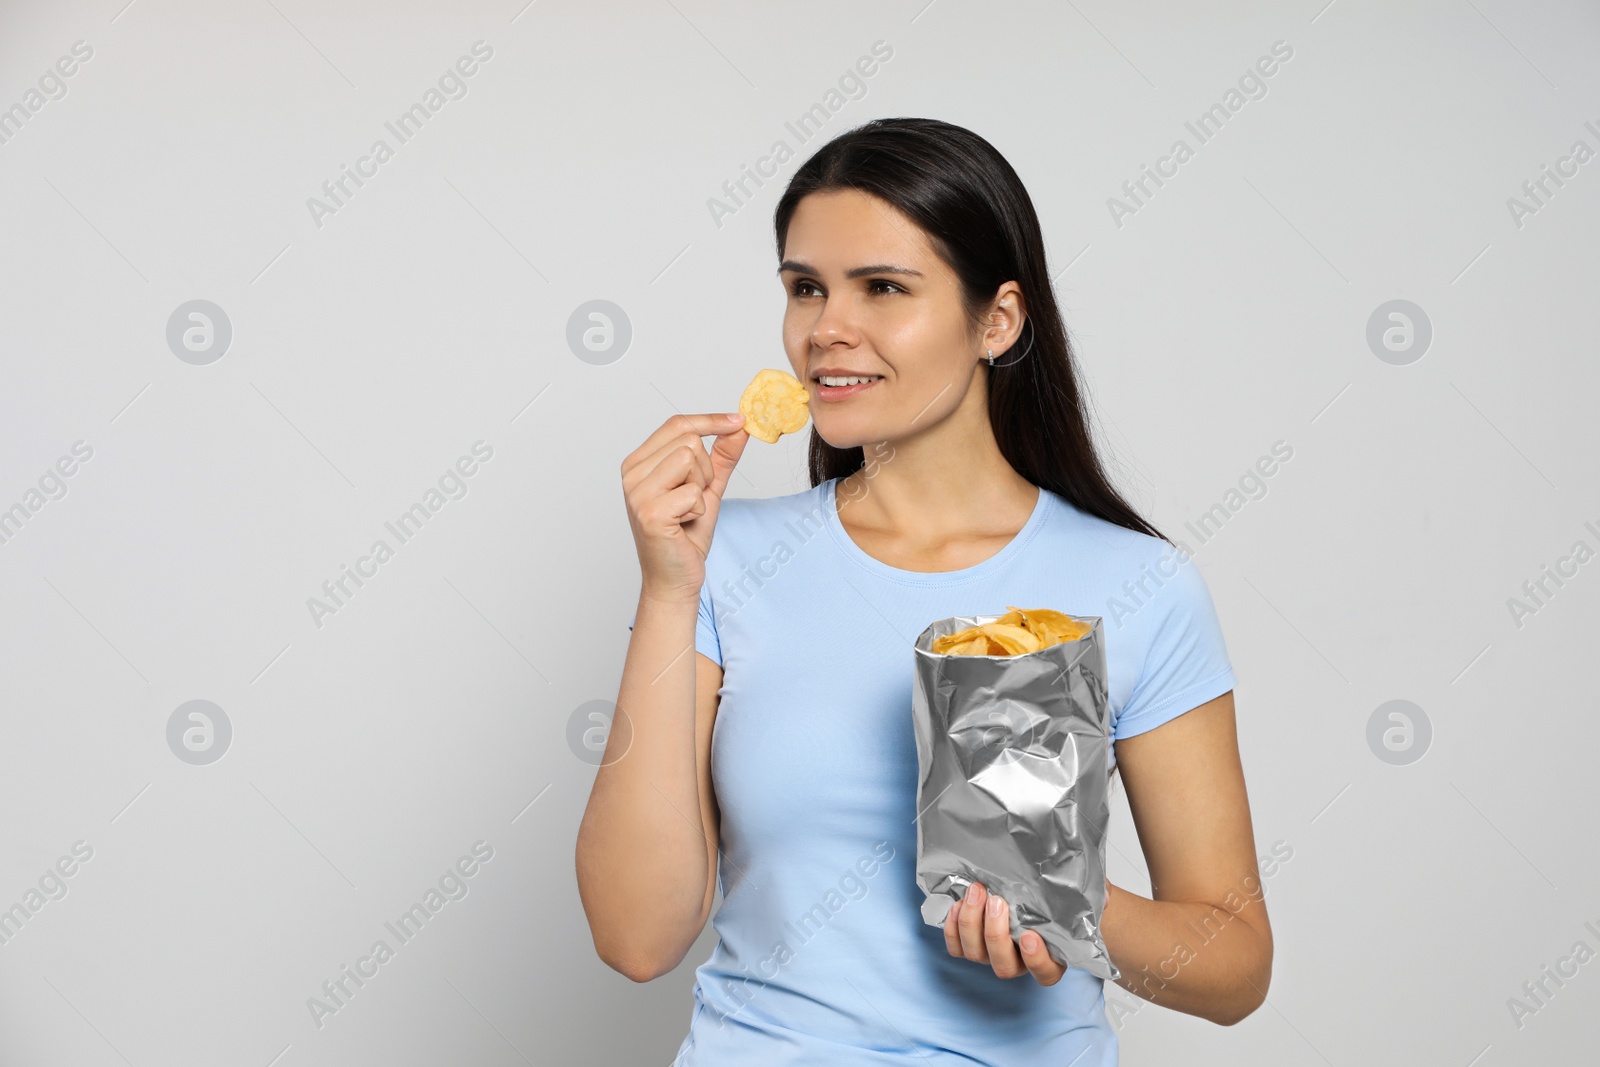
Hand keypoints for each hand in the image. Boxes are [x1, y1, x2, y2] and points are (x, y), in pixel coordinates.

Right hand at [621, 413, 747, 603]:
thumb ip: (722, 455)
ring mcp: (637, 493)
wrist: (675, 578)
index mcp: (639, 462)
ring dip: (701, 489)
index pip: (677, 424)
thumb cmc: (686, 535)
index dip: (710, 420)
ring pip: (690, 460)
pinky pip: (693, 492)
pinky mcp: (650, 512)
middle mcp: (632, 474)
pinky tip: (683, 525)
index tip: (738, 420)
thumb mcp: (708, 487)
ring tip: (687, 511)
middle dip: (705, 470)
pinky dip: (699, 509)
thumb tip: (739, 426)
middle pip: (688, 441)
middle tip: (694, 499)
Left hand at [943, 881, 1065, 985]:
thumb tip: (1062, 884)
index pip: (1045, 974)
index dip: (1036, 960)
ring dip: (972, 923)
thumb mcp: (1062, 903)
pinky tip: (959, 904)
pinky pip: (956, 948)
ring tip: (977, 892)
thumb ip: (1065, 903)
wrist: (1018, 893)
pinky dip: (953, 928)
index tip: (1030, 936)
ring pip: (975, 954)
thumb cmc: (1045, 900)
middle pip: (1003, 966)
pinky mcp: (969, 948)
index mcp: (1048, 959)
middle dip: (996, 934)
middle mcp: (1018, 964)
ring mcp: (991, 957)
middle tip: (996, 902)